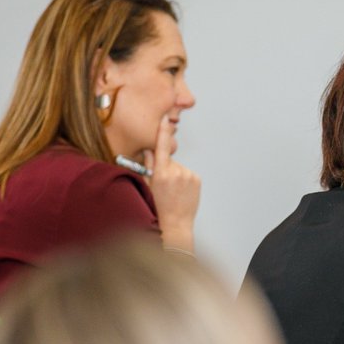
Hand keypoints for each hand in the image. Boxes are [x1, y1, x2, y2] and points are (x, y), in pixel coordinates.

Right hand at [144, 115, 199, 252]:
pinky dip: (183, 180)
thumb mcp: (147, 186)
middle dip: (164, 166)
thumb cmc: (158, 208)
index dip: (163, 131)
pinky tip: (179, 192)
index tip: (165, 119)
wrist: (175, 224)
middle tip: (161, 184)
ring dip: (174, 175)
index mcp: (161, 173)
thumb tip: (149, 151)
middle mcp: (176, 172)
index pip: (162, 146)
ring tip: (171, 191)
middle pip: (168, 159)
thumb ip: (148, 166)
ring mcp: (188, 175)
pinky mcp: (196, 179)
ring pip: (177, 167)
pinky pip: (186, 174)